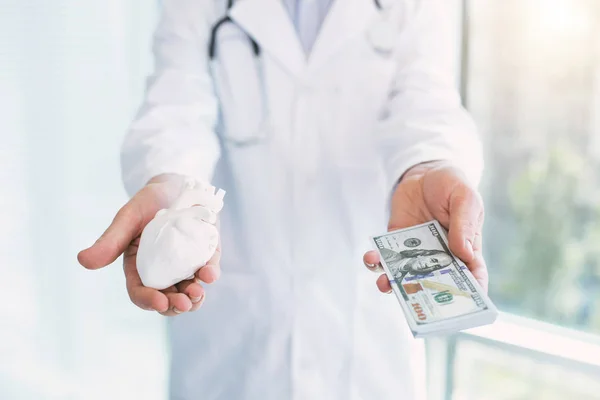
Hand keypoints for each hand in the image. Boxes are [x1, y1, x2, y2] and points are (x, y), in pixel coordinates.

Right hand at [77, 175, 220, 315]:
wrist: (178, 184)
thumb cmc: (148, 201)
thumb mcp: (128, 218)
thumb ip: (110, 240)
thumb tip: (83, 261)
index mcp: (139, 266)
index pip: (140, 292)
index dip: (148, 301)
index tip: (160, 302)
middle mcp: (163, 271)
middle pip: (167, 298)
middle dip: (175, 305)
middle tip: (184, 303)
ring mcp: (186, 265)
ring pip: (189, 291)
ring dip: (194, 298)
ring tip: (197, 295)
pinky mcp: (205, 255)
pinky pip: (208, 270)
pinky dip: (210, 275)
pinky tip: (210, 275)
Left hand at [363, 161, 487, 293]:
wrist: (424, 172)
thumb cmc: (452, 185)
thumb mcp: (465, 198)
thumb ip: (464, 224)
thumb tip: (465, 253)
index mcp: (466, 249)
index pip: (473, 277)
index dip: (471, 296)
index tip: (463, 309)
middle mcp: (441, 256)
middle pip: (435, 284)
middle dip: (424, 296)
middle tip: (415, 303)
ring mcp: (417, 252)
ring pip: (406, 276)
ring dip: (394, 283)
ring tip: (385, 284)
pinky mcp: (396, 242)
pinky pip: (386, 258)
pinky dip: (376, 262)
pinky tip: (372, 258)